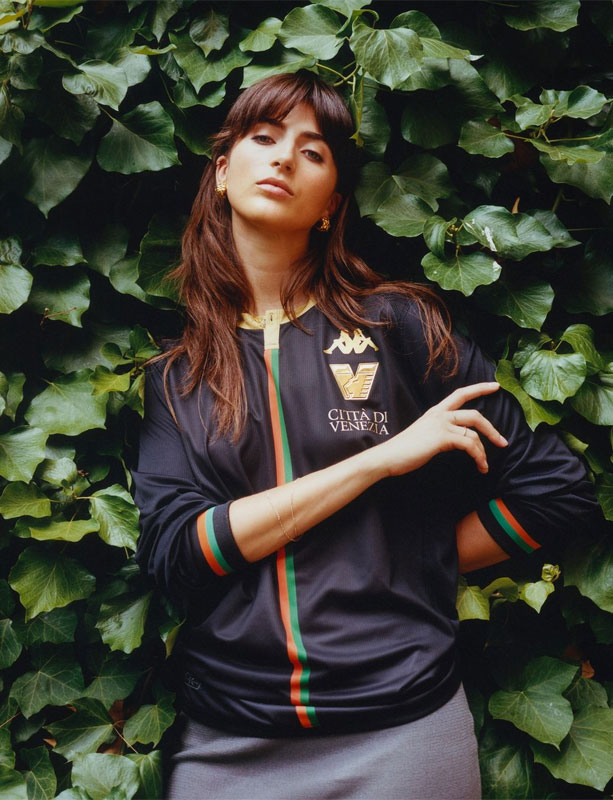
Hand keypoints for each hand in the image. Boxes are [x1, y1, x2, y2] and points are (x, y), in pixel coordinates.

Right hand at [374, 382, 507, 477]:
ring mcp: (441, 424)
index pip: (460, 394)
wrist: (387, 457)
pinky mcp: (442, 437)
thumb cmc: (403, 451)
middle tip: (503, 441)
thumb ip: (440, 433)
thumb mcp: (425, 436)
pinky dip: (478, 456)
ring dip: (484, 450)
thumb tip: (457, 440)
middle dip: (492, 429)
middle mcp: (439, 414)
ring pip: (474, 431)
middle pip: (474, 414)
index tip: (495, 386)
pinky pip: (469, 443)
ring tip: (485, 465)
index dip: (479, 389)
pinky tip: (480, 466)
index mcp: (435, 412)